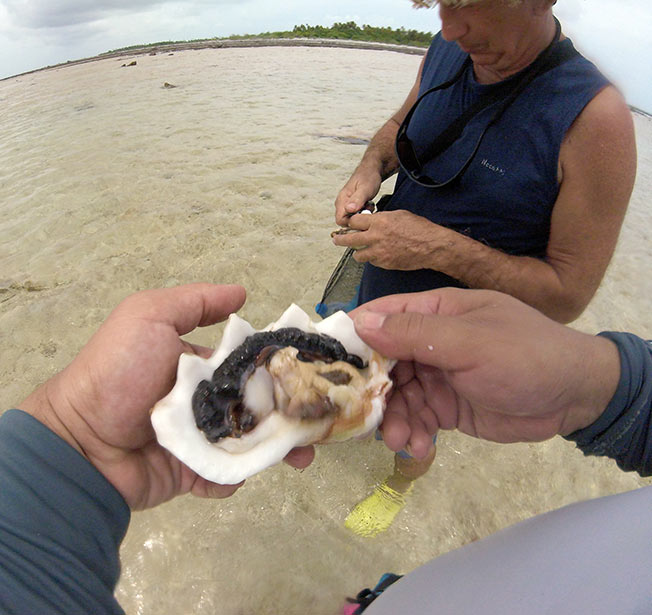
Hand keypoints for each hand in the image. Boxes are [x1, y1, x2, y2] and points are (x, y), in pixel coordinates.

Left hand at [20, 283, 314, 509]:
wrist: (80, 441)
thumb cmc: (117, 372)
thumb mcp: (148, 317)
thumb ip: (194, 302)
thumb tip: (241, 292)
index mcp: (199, 363)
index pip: (250, 362)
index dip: (280, 364)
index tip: (312, 369)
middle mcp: (204, 399)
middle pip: (258, 404)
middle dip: (289, 411)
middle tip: (318, 420)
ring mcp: (199, 438)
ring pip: (249, 442)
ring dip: (278, 448)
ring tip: (301, 455)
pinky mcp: (192, 472)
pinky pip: (225, 475)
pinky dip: (235, 476)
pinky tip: (241, 471)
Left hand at [332, 209, 449, 270]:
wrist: (431, 246)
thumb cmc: (419, 228)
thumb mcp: (399, 215)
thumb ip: (383, 218)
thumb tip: (373, 221)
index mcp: (379, 222)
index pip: (354, 221)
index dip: (350, 222)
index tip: (348, 224)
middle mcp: (375, 237)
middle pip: (349, 239)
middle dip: (340, 239)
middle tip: (337, 239)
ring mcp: (379, 252)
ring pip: (357, 254)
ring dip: (357, 252)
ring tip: (358, 251)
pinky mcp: (384, 263)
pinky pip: (372, 262)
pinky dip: (372, 259)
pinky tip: (378, 255)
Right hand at [334, 165, 381, 225]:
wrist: (372, 170)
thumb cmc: (368, 177)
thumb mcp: (365, 188)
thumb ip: (357, 199)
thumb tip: (349, 209)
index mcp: (341, 200)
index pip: (340, 221)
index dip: (352, 222)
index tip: (363, 215)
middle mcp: (341, 204)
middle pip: (345, 222)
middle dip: (358, 219)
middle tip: (367, 209)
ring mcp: (346, 205)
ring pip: (351, 219)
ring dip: (362, 216)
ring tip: (369, 205)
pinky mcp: (351, 205)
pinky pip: (355, 215)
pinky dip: (363, 213)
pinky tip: (368, 205)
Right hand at [350, 288, 620, 458]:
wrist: (578, 397)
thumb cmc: (525, 356)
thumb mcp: (470, 341)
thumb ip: (416, 333)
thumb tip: (361, 322)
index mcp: (434, 310)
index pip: (379, 318)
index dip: (352, 340)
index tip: (325, 367)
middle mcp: (428, 340)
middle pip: (381, 363)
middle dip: (372, 392)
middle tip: (365, 418)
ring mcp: (436, 375)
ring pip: (396, 397)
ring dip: (393, 419)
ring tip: (401, 441)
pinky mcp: (445, 407)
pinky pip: (416, 419)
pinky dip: (413, 433)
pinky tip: (421, 448)